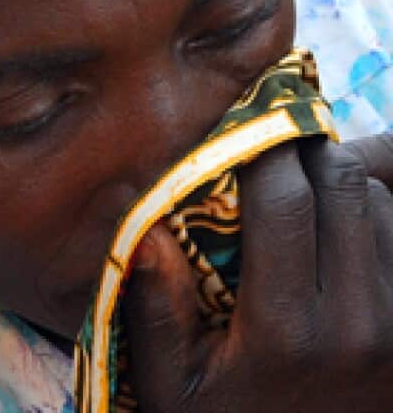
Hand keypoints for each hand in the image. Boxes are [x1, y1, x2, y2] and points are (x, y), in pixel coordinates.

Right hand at [124, 133, 392, 411]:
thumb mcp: (169, 387)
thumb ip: (156, 310)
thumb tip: (149, 232)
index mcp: (285, 330)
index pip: (284, 201)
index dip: (263, 149)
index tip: (242, 131)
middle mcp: (357, 323)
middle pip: (344, 186)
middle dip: (305, 154)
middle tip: (273, 150)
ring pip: (381, 203)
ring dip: (342, 185)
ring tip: (303, 196)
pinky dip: (375, 215)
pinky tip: (339, 228)